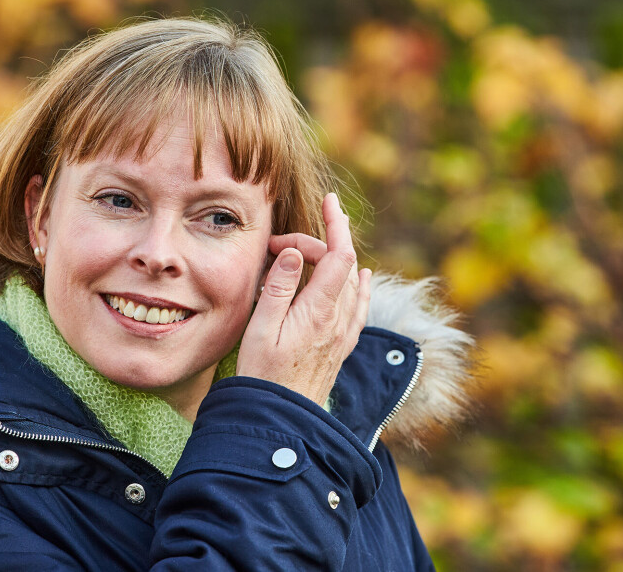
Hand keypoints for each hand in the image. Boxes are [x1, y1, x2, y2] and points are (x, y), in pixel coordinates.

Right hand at [236, 193, 371, 405]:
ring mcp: (344, 333)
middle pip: (346, 264)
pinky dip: (359, 284)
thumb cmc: (263, 376)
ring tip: (329, 236)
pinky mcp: (342, 346)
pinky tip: (361, 277)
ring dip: (341, 256)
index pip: (338, 255)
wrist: (282, 420)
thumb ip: (278, 287)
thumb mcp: (261, 329)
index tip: (326, 203)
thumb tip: (292, 252)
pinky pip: (359, 306)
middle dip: (328, 237)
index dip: (335, 225)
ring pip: (353, 282)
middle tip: (290, 236)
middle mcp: (339, 320)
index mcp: (320, 311)